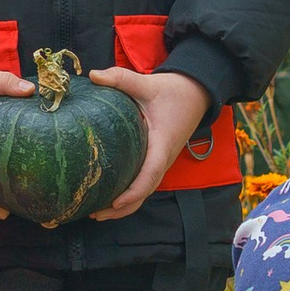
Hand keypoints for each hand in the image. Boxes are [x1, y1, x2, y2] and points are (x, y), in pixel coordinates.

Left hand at [87, 68, 213, 218]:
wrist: (196, 93)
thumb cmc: (173, 91)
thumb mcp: (147, 83)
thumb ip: (120, 79)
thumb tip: (93, 75)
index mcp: (162, 143)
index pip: (150, 173)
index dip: (134, 190)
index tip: (115, 201)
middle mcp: (164, 158)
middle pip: (145, 191)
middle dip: (122, 207)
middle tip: (95, 215)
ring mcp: (161, 161)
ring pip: (145, 190)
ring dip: (124, 205)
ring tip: (97, 213)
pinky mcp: (157, 159)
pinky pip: (144, 181)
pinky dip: (128, 193)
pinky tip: (107, 196)